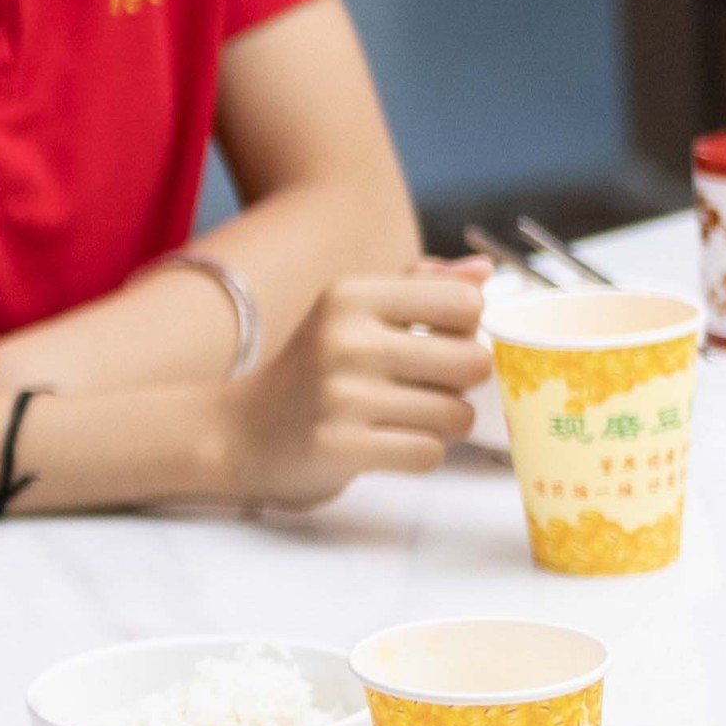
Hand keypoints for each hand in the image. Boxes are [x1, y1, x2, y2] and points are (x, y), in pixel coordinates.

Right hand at [215, 260, 489, 507]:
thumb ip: (419, 287)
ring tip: (402, 417)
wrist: (240, 431)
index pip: (465, 302)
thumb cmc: (313, 369)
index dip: (465, 329)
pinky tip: (386, 443)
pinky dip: (418, 454)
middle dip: (462, 383)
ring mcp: (341, 396)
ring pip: (457, 415)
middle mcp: (345, 339)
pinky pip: (428, 453)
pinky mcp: (341, 446)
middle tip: (425, 386)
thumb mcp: (351, 312)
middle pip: (473, 362)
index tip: (437, 341)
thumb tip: (485, 272)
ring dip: (441, 424)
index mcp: (351, 296)